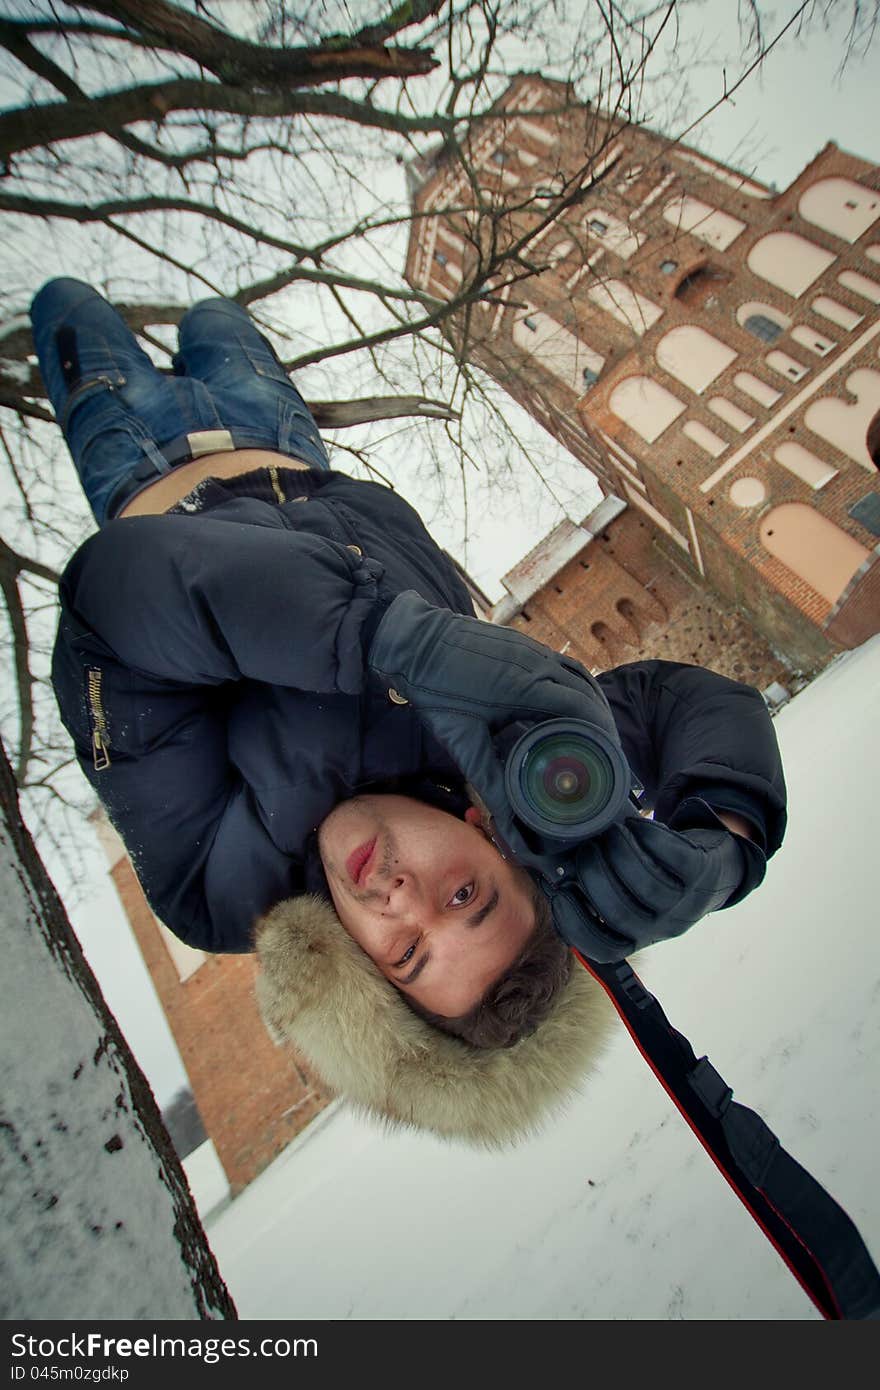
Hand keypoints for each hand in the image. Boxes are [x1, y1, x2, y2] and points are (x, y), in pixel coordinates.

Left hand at [368, 590, 624, 852]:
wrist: (411, 640)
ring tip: (596, 732)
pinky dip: (574, 686)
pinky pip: (560, 665)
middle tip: (608, 753)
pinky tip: (568, 705)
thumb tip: (506, 819)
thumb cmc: (435, 689)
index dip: (601, 734)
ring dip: (591, 702)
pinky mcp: (521, 644)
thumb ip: (488, 778)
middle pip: (586, 692)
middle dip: (602, 723)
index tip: (610, 758)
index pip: (582, 709)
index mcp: (527, 686)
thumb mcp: (462, 740)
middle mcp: (536, 663)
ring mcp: (530, 649)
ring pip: (577, 675)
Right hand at [554, 800, 766, 959]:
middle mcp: (662, 926)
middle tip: (585, 850)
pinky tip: (634, 825)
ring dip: (619, 853)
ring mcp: (685, 900)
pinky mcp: (702, 871)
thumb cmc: (661, 881)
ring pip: (647, 883)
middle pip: (620, 912)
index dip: (575, 923)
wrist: (719, 872)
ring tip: (608, 834)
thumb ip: (600, 895)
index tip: (560, 893)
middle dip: (593, 875)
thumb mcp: (635, 900)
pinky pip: (673, 856)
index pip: (602, 948)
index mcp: (639, 936)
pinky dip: (648, 836)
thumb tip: (555, 876)